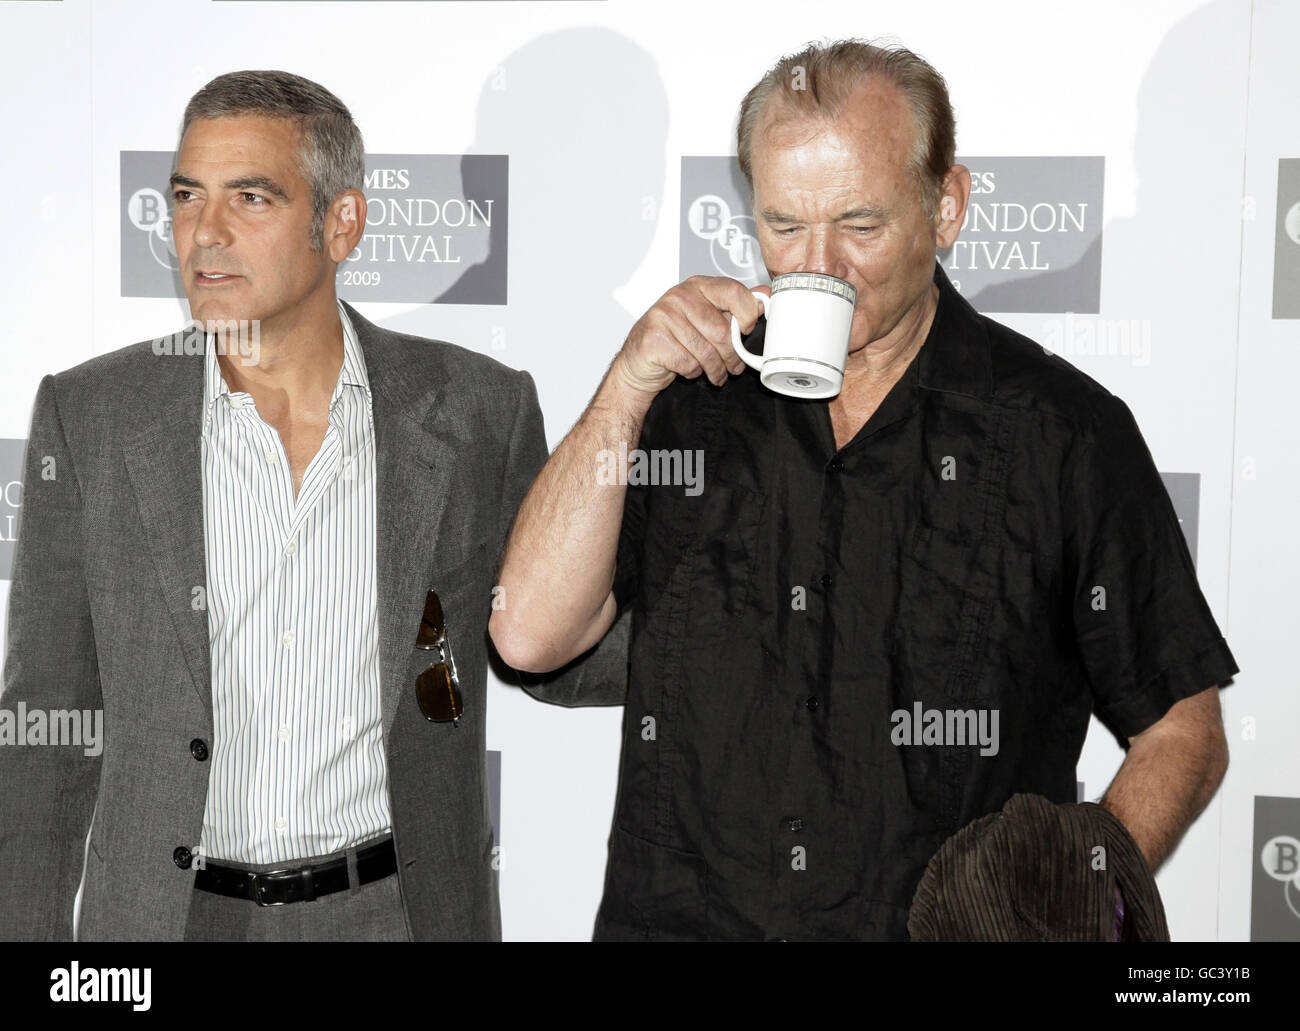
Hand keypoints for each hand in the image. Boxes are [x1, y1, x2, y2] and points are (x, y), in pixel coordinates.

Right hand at [609, 276, 765, 399]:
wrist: (639, 361)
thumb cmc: (674, 339)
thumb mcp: (707, 318)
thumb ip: (734, 306)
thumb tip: (763, 295)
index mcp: (697, 286)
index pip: (733, 291)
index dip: (747, 315)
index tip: (746, 330)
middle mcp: (679, 296)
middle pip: (722, 330)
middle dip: (732, 356)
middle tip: (734, 366)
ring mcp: (664, 316)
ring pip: (707, 351)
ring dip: (716, 369)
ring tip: (716, 374)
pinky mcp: (654, 339)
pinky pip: (689, 363)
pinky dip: (693, 373)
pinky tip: (690, 370)